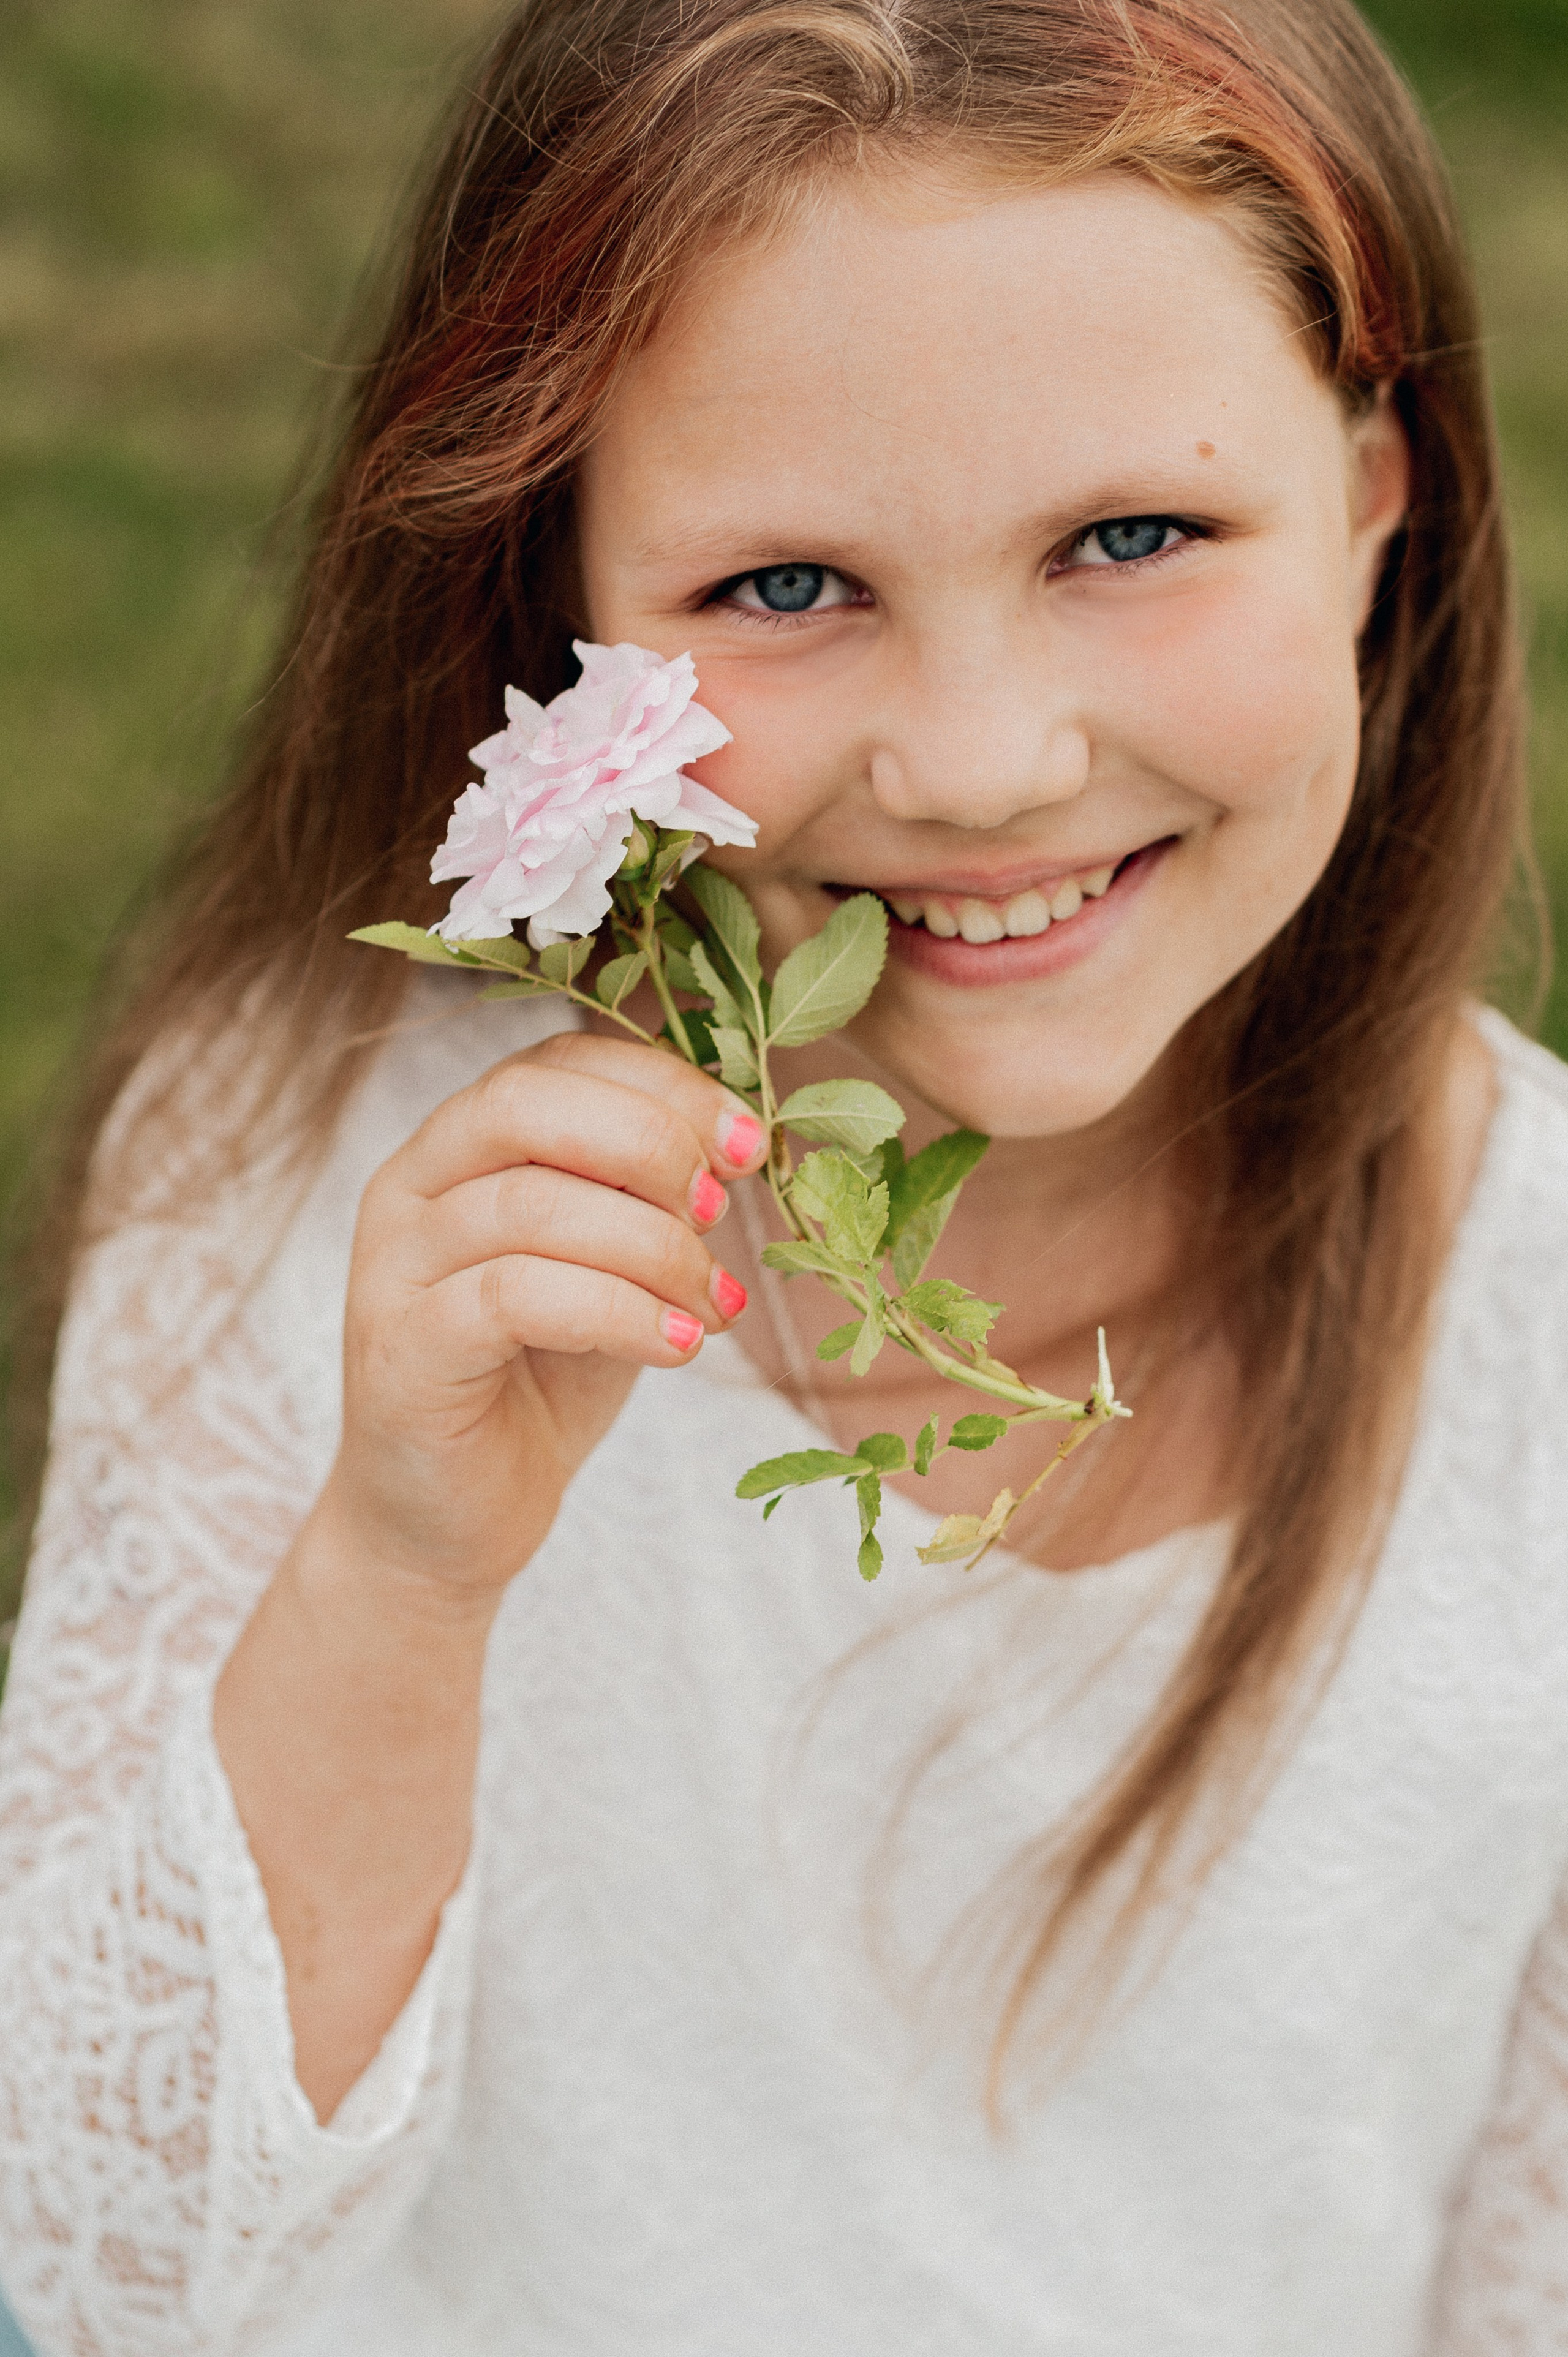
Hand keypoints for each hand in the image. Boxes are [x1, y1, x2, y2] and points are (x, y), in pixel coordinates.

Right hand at [318, 1033, 766, 1596]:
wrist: (453, 1519)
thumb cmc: (542, 1380)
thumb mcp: (616, 1269)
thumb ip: (652, 1202)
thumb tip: (744, 1146)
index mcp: (461, 1144)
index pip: (557, 1061)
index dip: (663, 1086)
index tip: (749, 1145)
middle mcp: (412, 1186)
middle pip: (526, 1104)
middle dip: (650, 1144)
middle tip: (721, 1212)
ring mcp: (393, 1267)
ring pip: (529, 1206)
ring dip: (652, 1249)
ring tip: (712, 1304)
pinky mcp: (401, 1351)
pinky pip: (512, 1297)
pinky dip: (616, 1313)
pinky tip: (676, 1347)